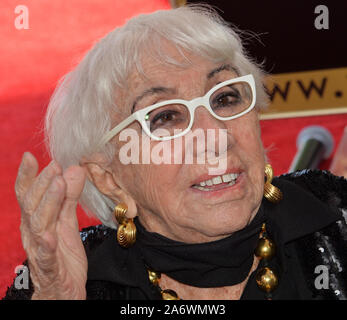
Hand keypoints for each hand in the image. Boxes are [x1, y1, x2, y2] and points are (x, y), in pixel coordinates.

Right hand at [15, 152, 87, 298]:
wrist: (64, 288)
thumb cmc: (63, 253)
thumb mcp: (67, 220)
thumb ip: (69, 197)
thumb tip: (73, 169)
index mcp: (36, 220)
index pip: (28, 194)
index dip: (28, 176)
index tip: (30, 156)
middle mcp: (33, 232)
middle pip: (32, 205)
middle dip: (43, 183)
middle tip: (55, 166)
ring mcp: (39, 249)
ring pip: (38, 224)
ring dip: (48, 203)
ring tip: (59, 185)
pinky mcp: (50, 267)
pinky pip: (46, 256)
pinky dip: (46, 245)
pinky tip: (50, 235)